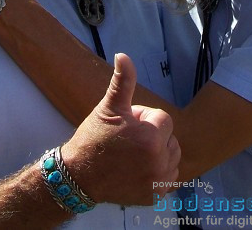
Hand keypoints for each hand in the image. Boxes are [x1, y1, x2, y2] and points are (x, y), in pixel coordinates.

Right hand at [62, 53, 179, 205]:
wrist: (78, 176)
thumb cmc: (93, 139)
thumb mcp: (108, 107)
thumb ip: (123, 81)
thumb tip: (123, 55)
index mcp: (151, 138)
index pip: (163, 118)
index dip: (144, 119)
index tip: (126, 126)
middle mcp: (159, 162)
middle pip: (169, 138)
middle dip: (152, 135)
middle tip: (128, 140)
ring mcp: (158, 181)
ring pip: (172, 156)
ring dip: (158, 152)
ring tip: (133, 154)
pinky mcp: (155, 195)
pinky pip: (169, 176)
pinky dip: (158, 171)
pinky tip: (138, 169)